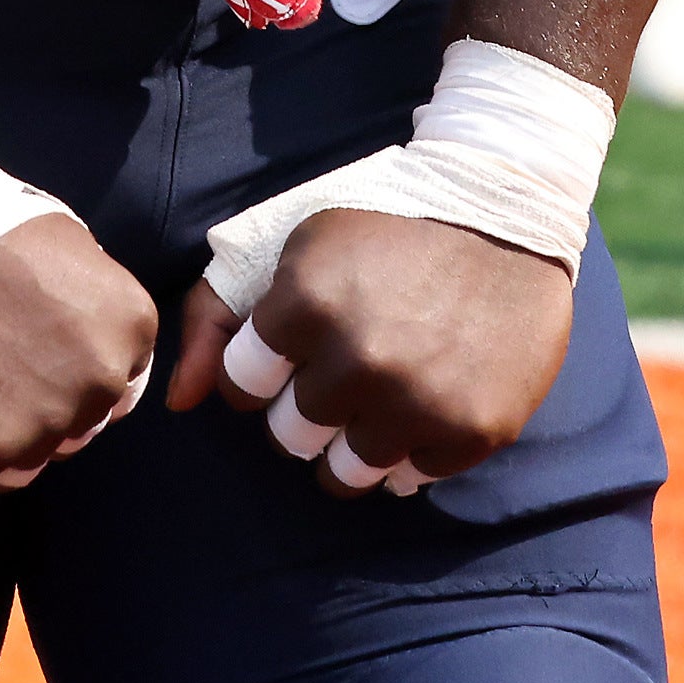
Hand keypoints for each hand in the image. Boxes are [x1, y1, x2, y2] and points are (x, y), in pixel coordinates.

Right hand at [0, 208, 157, 495]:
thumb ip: (92, 311)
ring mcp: (41, 424)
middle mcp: (99, 382)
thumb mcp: (69, 247)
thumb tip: (87, 346)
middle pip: (74, 427)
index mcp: (129, 326)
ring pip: (26, 459)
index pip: (115, 386)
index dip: (68, 374)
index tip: (28, 352)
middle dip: (36, 405)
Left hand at [171, 206, 575, 496]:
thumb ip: (218, 316)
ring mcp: (419, 401)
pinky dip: (409, 449)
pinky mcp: (473, 429)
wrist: (504, 205)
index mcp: (305, 306)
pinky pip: (410, 478)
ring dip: (350, 442)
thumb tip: (179, 402)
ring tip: (375, 397)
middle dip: (303, 407)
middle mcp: (359, 361)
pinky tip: (421, 403)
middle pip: (290, 434)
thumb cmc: (384, 222)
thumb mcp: (293, 243)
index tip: (293, 347)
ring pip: (346, 471)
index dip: (261, 369)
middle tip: (342, 367)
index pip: (242, 385)